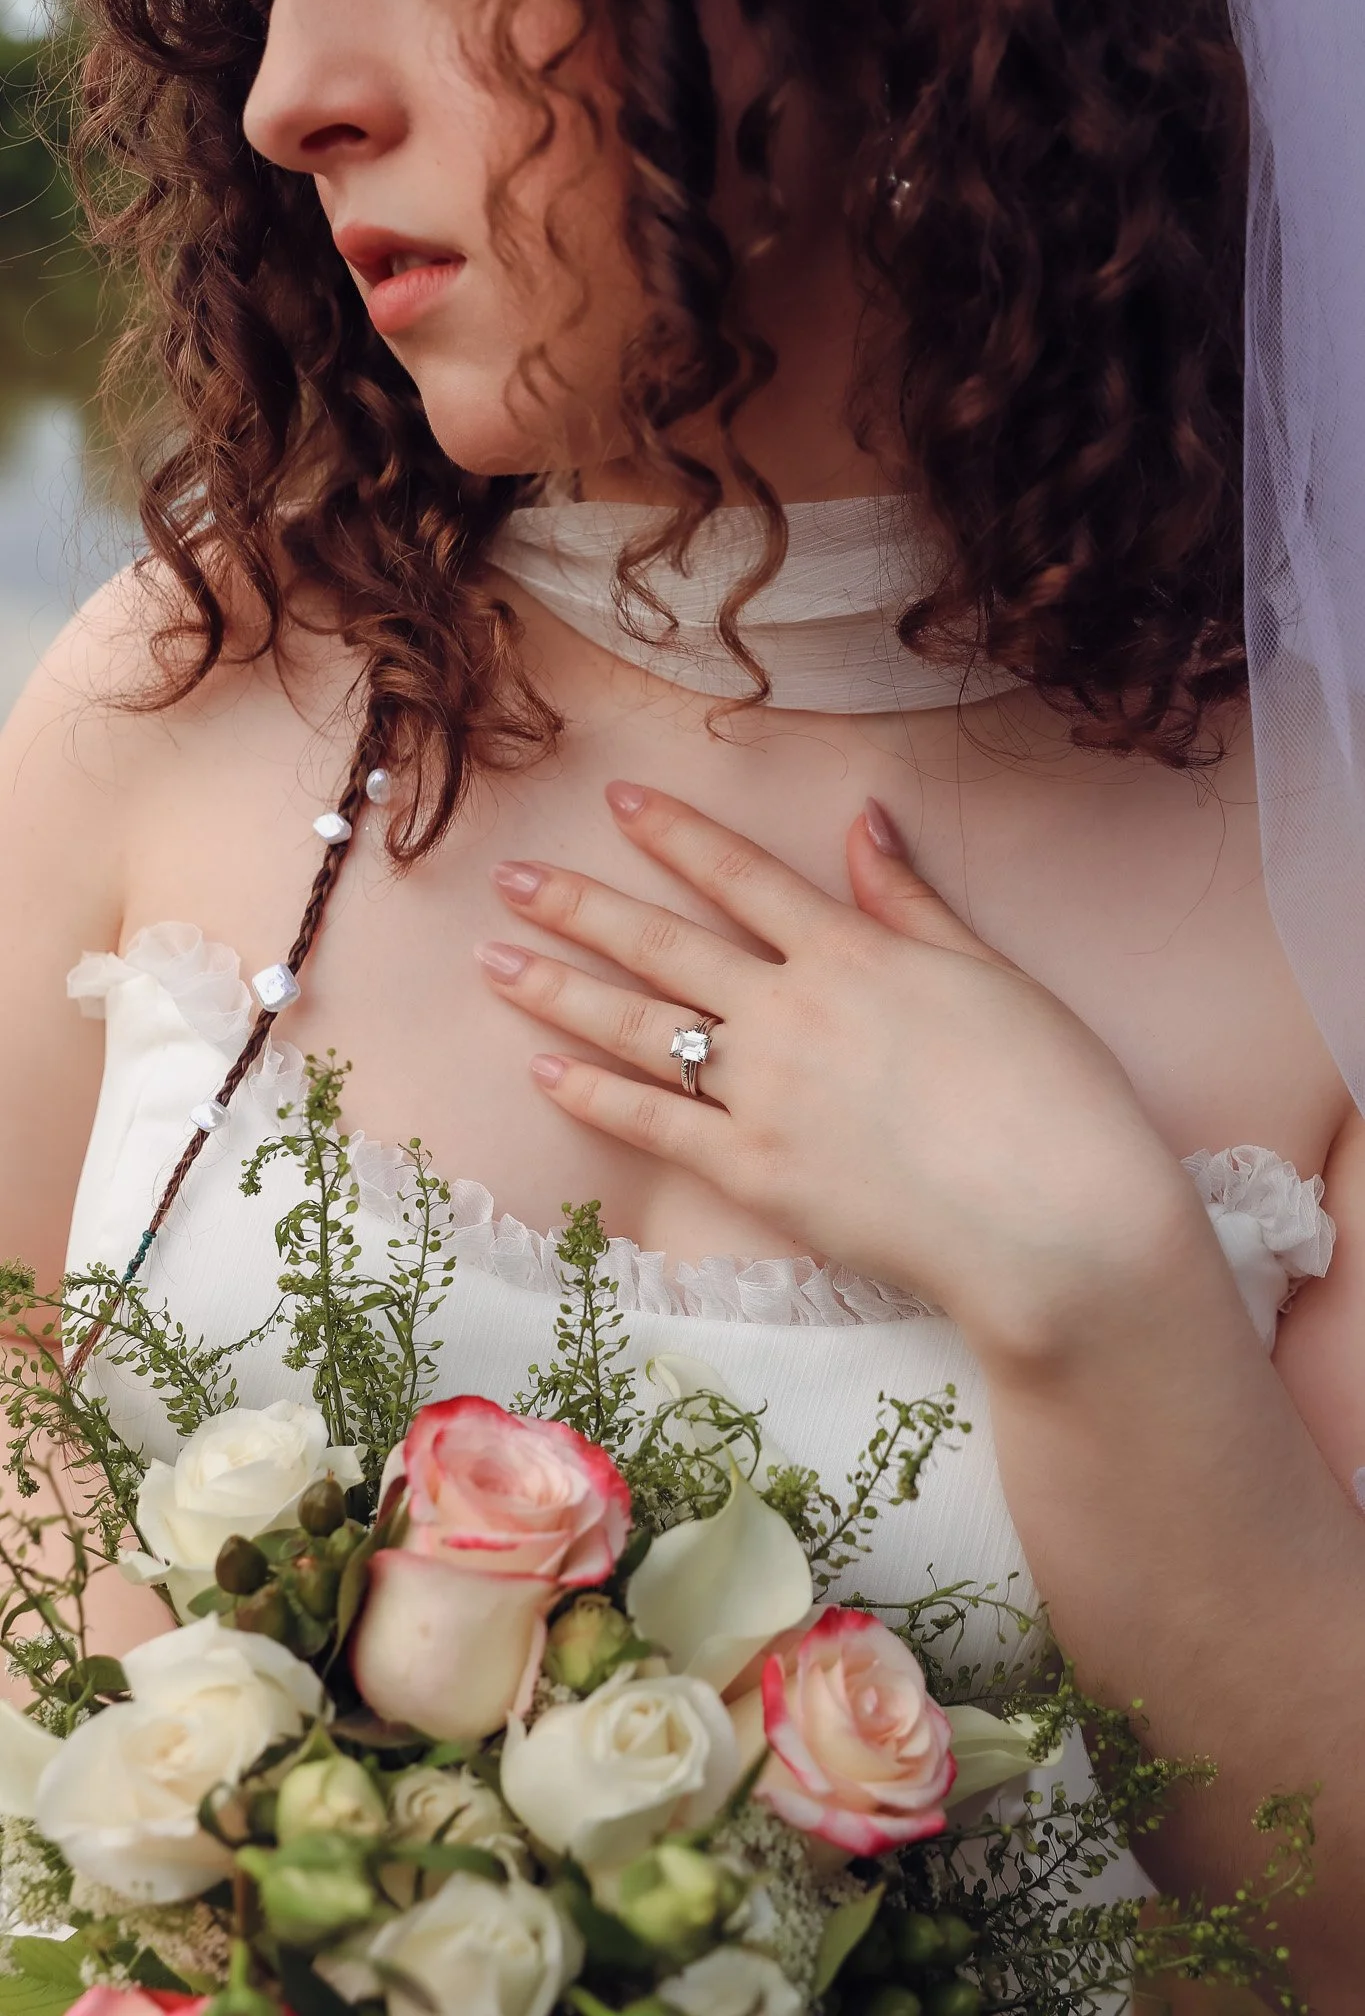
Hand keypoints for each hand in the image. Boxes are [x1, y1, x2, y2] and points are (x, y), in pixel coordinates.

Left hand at [475, 783, 1206, 1358]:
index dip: (676, 834)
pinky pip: (653, 1125)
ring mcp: (763, 1093)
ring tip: (492, 959)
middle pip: (662, 945)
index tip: (618, 799)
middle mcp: (790, 1011)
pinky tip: (542, 1072)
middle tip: (510, 879)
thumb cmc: (1050, 1093)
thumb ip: (910, 900)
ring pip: (638, 1027)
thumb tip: (862, 820)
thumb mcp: (988, 973)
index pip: (740, 876)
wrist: (1055, 1218)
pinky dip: (592, 1097)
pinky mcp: (753, 1172)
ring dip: (558, 990)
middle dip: (579, 906)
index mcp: (850, 953)